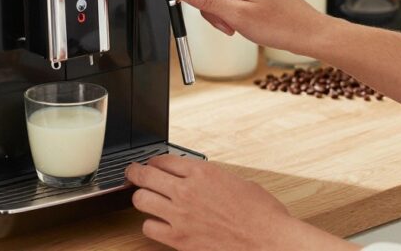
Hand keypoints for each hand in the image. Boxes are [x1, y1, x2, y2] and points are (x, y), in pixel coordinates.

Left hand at [125, 155, 292, 250]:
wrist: (267, 240)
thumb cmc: (261, 213)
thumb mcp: (237, 181)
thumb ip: (211, 178)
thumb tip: (200, 179)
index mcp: (203, 172)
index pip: (164, 159)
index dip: (154, 161)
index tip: (152, 164)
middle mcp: (187, 190)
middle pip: (145, 175)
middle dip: (135, 173)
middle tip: (132, 173)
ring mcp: (180, 215)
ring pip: (141, 200)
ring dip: (141, 198)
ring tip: (144, 198)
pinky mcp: (179, 239)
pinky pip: (149, 228)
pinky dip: (151, 224)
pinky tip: (158, 223)